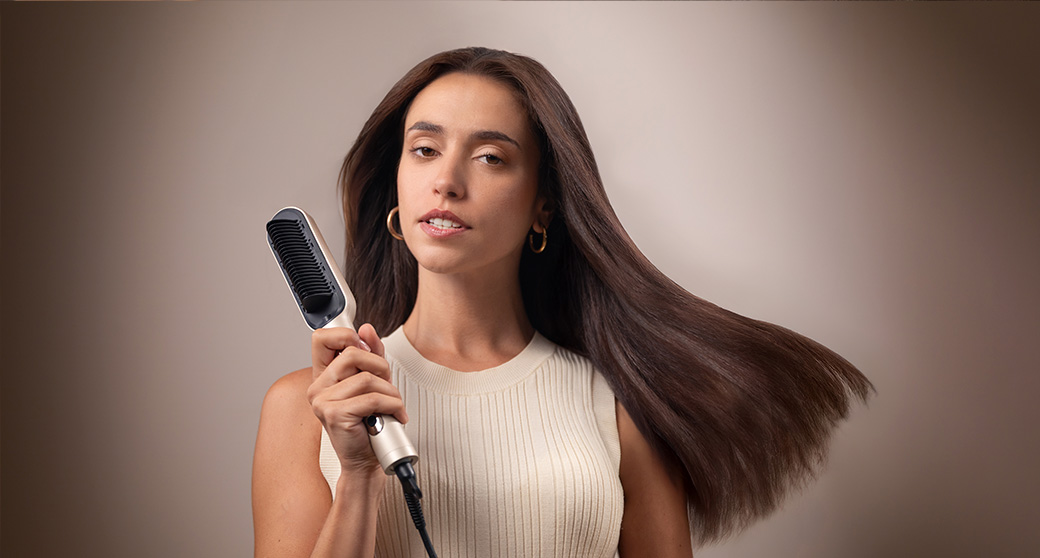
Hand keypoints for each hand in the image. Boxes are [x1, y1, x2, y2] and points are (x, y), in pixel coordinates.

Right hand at [306, 323, 407, 477]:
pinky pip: (372, 398)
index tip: (364, 347)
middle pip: (353, 353)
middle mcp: (317, 387)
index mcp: (323, 376)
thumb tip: (366, 329)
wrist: (366, 461)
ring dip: (390, 391)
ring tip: (392, 404)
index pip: (322, 338)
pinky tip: (395, 415)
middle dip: (380, 367)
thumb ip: (370, 354)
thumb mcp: (372, 382)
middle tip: (387, 384)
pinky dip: (392, 405)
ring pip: (366, 377)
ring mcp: (322, 401)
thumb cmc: (369, 424)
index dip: (345, 335)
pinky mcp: (335, 415)